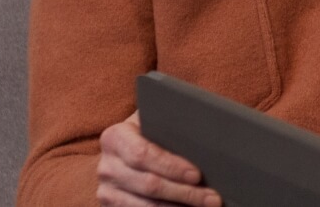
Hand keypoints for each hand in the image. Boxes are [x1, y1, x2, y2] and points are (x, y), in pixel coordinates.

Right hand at [96, 112, 219, 206]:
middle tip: (213, 197)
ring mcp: (107, 190)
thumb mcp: (156, 122)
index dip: (171, 166)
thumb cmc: (152, 132)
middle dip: (185, 193)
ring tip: (206, 205)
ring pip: (147, 206)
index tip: (197, 175)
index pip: (143, 154)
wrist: (128, 148)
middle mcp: (106, 166)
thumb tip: (206, 135)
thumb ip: (172, 125)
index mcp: (115, 138)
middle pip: (149, 185)